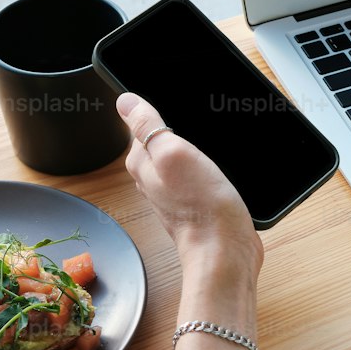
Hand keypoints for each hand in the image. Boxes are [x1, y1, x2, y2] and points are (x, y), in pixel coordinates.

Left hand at [116, 93, 263, 276]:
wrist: (225, 248)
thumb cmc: (201, 205)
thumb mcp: (173, 153)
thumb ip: (147, 125)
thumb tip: (125, 101)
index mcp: (141, 163)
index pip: (141, 125)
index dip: (159, 113)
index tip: (179, 115)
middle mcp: (152, 178)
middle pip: (159, 141)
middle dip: (177, 130)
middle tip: (197, 129)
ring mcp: (173, 192)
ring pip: (178, 158)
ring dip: (191, 149)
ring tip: (207, 146)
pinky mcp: (193, 201)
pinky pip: (193, 175)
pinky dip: (202, 167)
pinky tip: (214, 168)